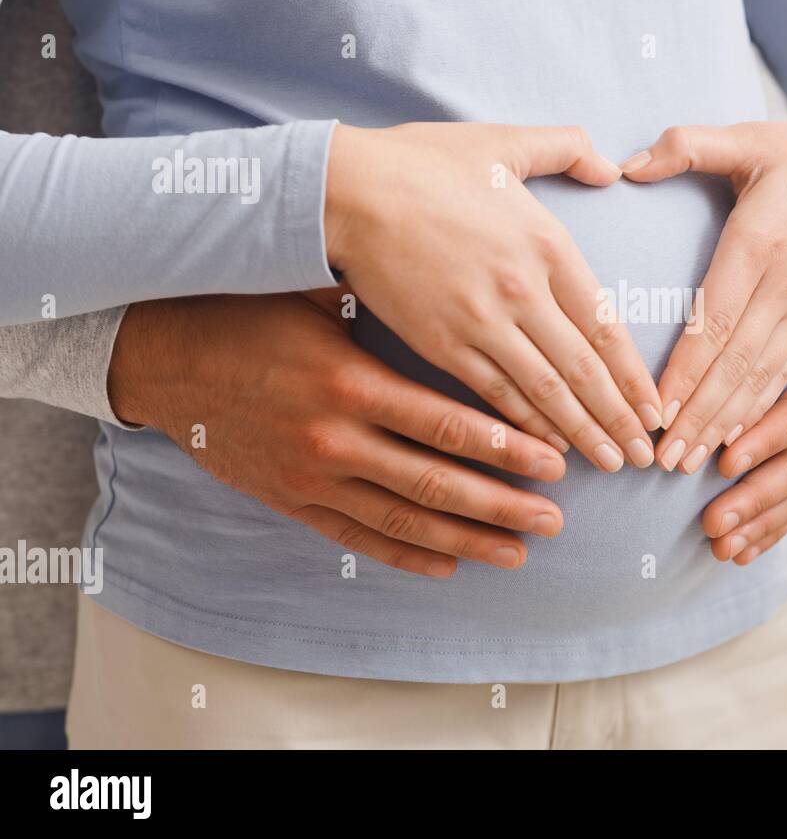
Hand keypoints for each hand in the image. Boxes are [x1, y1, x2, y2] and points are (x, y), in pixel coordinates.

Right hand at [107, 288, 568, 577]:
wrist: (161, 360)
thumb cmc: (246, 313)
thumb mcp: (316, 294)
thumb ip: (386, 304)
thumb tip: (461, 291)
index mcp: (350, 383)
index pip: (446, 426)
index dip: (506, 449)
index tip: (555, 461)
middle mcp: (335, 438)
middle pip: (436, 483)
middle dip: (502, 504)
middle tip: (556, 518)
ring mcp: (310, 478)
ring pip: (403, 520)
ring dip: (467, 539)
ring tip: (520, 551)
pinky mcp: (290, 500)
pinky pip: (356, 537)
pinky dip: (404, 555)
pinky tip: (447, 565)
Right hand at [324, 122, 661, 472]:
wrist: (346, 190)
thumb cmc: (422, 163)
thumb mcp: (505, 141)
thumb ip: (568, 147)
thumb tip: (613, 166)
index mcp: (548, 245)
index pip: (607, 326)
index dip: (635, 375)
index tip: (656, 407)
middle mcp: (524, 291)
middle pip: (585, 369)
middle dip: (620, 418)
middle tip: (645, 455)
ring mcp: (482, 322)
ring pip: (545, 391)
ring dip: (583, 432)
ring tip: (612, 463)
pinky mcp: (440, 344)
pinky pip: (495, 394)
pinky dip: (526, 426)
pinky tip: (549, 450)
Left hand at [621, 122, 786, 473]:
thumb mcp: (753, 139)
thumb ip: (688, 146)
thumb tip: (625, 164)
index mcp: (761, 243)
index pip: (715, 318)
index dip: (685, 369)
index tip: (656, 409)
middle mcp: (786, 288)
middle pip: (736, 364)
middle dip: (698, 417)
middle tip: (662, 460)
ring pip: (762, 382)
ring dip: (724, 427)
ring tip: (689, 465)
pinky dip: (759, 417)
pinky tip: (733, 445)